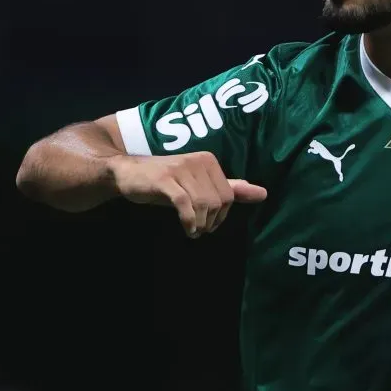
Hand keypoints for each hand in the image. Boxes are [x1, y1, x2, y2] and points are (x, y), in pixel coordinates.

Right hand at [109, 152, 267, 237]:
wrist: (126, 173)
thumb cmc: (166, 181)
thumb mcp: (199, 184)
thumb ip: (230, 188)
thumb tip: (263, 193)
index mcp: (209, 160)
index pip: (228, 195)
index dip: (221, 216)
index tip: (209, 223)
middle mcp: (197, 161)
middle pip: (218, 201)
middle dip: (211, 221)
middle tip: (199, 229)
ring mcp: (180, 169)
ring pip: (203, 204)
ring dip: (200, 224)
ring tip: (193, 230)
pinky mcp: (165, 180)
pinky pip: (185, 204)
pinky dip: (189, 221)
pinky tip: (187, 229)